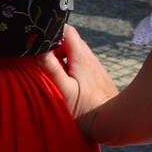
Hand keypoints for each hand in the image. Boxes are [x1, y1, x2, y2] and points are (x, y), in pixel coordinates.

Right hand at [36, 24, 118, 142]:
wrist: (114, 121)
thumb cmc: (86, 109)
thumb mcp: (64, 89)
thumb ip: (51, 68)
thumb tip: (38, 50)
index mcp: (81, 58)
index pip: (68, 31)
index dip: (53, 30)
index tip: (41, 38)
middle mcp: (90, 59)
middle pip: (71, 41)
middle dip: (56, 44)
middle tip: (43, 55)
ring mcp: (95, 68)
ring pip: (77, 52)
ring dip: (63, 55)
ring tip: (53, 68)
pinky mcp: (98, 77)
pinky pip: (82, 63)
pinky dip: (71, 65)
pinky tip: (66, 79)